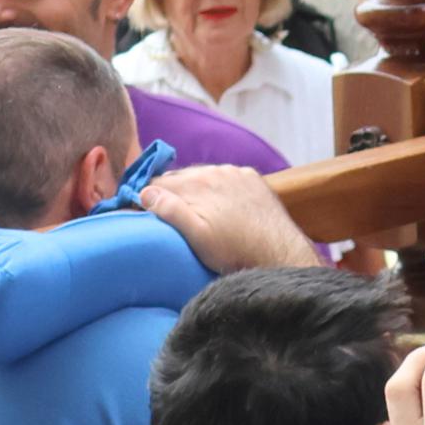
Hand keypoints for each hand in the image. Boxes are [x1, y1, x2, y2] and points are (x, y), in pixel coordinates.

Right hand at [142, 163, 311, 273]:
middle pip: (179, 178)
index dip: (149, 198)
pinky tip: (222, 207)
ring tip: (198, 213)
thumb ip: (170, 212)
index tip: (147, 213)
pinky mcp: (253, 178)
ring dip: (196, 189)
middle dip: (172, 193)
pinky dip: (219, 188)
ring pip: (203, 176)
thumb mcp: (196, 237)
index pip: (157, 183)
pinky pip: (226, 177)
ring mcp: (236, 172)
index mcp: (196, 183)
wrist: (278, 253)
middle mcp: (215, 170)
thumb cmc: (234, 252)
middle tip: (174, 217)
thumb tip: (145, 192)